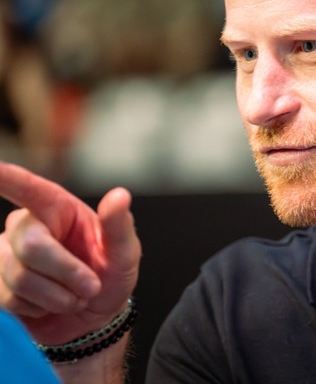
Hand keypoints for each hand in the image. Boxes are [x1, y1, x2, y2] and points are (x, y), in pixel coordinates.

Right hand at [0, 163, 140, 344]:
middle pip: (30, 246)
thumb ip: (119, 225)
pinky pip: (10, 299)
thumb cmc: (110, 276)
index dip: (7, 177)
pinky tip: (52, 303)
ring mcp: (7, 254)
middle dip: (66, 272)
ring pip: (18, 277)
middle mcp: (26, 225)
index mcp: (58, 208)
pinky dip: (40, 308)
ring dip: (57, 296)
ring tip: (75, 295)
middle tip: (91, 286)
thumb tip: (120, 195)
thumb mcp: (125, 252)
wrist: (95, 316)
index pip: (28, 188)